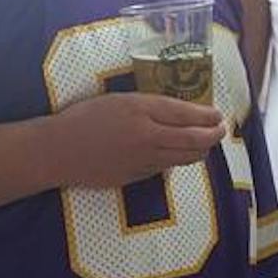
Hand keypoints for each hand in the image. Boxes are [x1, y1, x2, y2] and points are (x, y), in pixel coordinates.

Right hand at [45, 93, 226, 188]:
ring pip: (184, 158)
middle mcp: (148, 137)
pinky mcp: (137, 177)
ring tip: (205, 143)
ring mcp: (143, 160)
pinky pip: (166, 168)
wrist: (57, 150)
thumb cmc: (86, 118)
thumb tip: (184, 113)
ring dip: (200, 150)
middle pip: (194, 140)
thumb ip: (152, 107)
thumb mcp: (121, 101)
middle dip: (213, 136)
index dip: (208, 117)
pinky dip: (177, 160)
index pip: (187, 115)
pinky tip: (178, 153)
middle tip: (220, 130)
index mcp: (142, 111)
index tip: (219, 115)